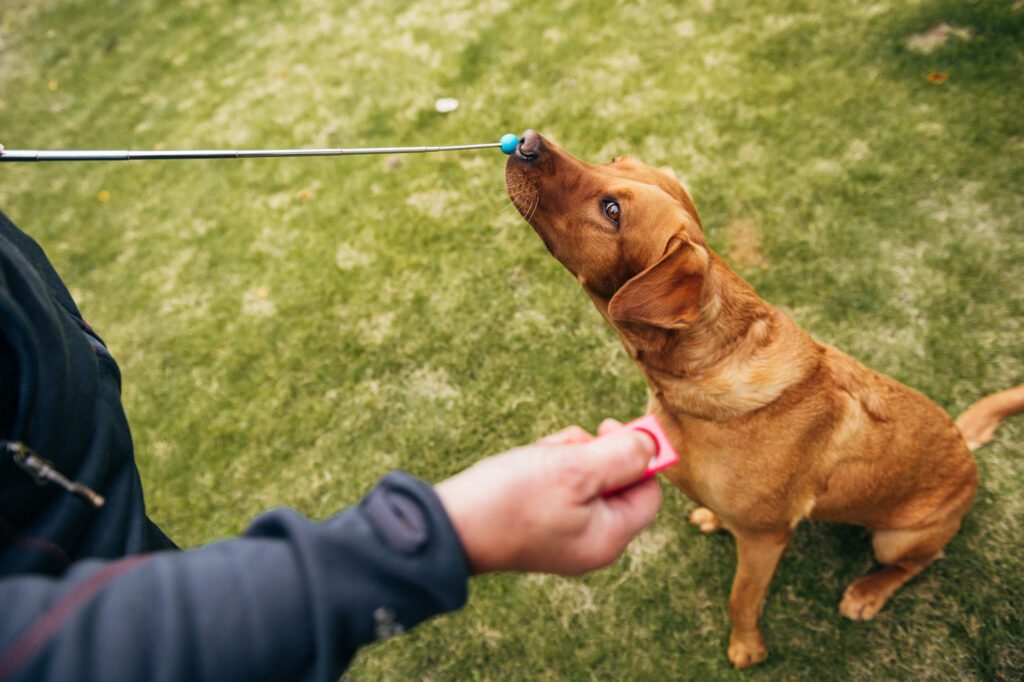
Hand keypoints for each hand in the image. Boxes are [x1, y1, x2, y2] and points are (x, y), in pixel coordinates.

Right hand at [435, 420, 662, 575]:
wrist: (449, 526)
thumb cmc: (512, 499)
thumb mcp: (575, 468)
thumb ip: (622, 455)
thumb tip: (652, 446)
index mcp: (608, 538)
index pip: (647, 491)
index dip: (637, 455)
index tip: (607, 427)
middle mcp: (590, 544)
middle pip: (615, 484)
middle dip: (593, 453)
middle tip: (565, 445)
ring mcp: (562, 538)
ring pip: (585, 482)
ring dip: (566, 457)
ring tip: (539, 455)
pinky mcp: (537, 527)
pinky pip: (559, 491)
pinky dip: (547, 470)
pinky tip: (524, 466)